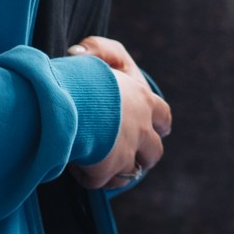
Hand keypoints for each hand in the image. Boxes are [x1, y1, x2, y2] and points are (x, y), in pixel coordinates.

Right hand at [67, 41, 170, 189]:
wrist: (70, 101)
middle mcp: (142, 129)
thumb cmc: (84, 74)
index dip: (159, 123)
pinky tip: (76, 166)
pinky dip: (91, 177)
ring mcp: (126, 152)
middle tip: (129, 153)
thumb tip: (87, 57)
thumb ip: (102, 51)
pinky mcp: (107, 170)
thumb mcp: (99, 52)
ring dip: (120, 171)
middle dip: (145, 155)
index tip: (156, 128)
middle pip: (154, 152)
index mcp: (143, 100)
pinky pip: (102, 181)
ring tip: (100, 163)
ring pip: (131, 172)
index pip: (163, 116)